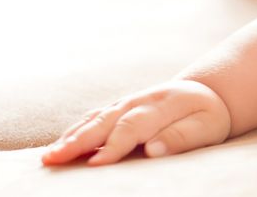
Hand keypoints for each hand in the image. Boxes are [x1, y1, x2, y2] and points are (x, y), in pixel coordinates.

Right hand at [41, 80, 231, 166]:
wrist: (205, 93)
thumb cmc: (207, 116)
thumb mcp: (206, 126)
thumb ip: (182, 137)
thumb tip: (154, 150)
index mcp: (162, 104)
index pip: (133, 126)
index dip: (114, 145)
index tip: (96, 164)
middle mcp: (139, 100)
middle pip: (106, 120)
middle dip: (79, 140)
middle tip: (54, 158)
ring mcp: (126, 102)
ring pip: (95, 118)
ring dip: (71, 136)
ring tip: (49, 156)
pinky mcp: (118, 107)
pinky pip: (93, 117)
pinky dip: (75, 130)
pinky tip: (59, 146)